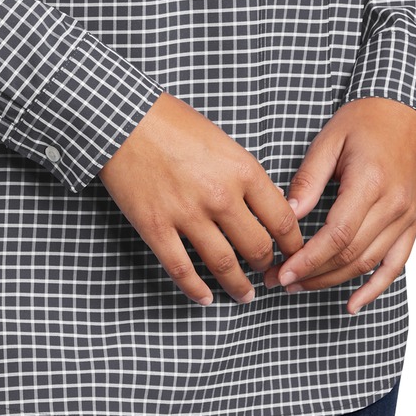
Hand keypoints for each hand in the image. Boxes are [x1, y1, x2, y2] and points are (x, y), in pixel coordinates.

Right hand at [98, 92, 304, 305]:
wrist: (122, 117)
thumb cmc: (172, 122)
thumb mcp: (221, 141)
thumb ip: (242, 175)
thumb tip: (264, 206)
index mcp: (242, 169)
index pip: (282, 220)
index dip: (292, 245)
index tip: (292, 253)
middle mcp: (220, 195)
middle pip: (257, 248)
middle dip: (266, 266)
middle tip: (267, 273)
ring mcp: (187, 213)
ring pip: (223, 265)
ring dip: (238, 287)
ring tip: (244, 295)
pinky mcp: (156, 226)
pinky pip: (181, 269)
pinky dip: (196, 290)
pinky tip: (206, 297)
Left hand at [262, 97, 415, 314]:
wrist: (408, 112)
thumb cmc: (366, 120)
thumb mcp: (330, 139)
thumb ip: (309, 179)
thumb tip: (288, 214)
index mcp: (370, 182)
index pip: (336, 234)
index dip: (308, 259)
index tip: (281, 272)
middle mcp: (393, 205)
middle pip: (350, 254)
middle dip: (312, 273)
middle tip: (280, 281)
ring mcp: (407, 217)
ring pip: (369, 263)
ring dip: (334, 281)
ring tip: (302, 286)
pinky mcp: (414, 222)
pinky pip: (396, 264)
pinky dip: (375, 287)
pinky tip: (353, 303)